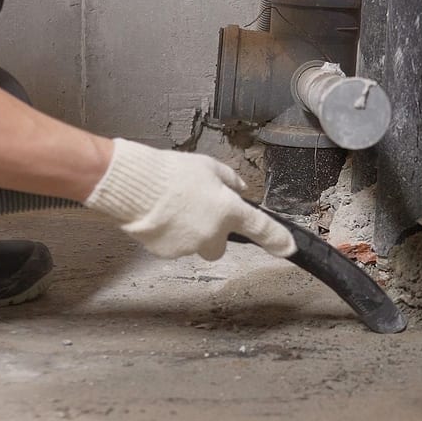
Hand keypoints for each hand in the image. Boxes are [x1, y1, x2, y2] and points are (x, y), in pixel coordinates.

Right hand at [83, 138, 296, 260]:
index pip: (261, 228)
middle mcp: (212, 234)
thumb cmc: (171, 172)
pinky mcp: (167, 253)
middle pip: (219, 246)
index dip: (277, 240)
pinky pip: (174, 246)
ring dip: (188, 232)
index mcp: (228, 210)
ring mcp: (189, 247)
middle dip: (212, 235)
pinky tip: (158, 216)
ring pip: (194, 245)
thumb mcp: (207, 167)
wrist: (133, 186)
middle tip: (197, 213)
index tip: (288, 248)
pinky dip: (169, 235)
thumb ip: (229, 181)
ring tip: (171, 208)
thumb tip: (239, 189)